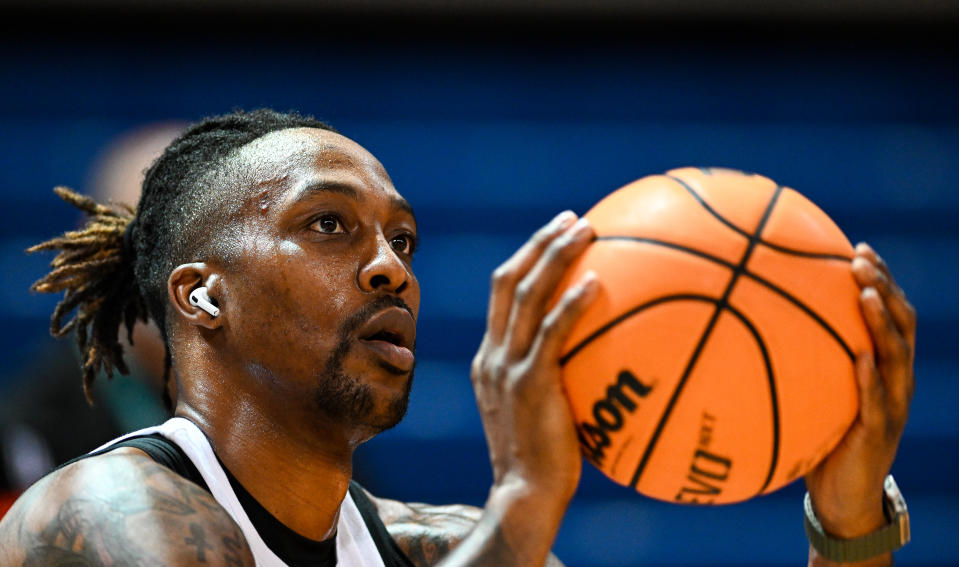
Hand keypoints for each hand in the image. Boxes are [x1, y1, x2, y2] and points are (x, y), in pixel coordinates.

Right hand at [471, 210, 598, 504]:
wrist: (524, 495)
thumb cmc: (546, 462)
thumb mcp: (545, 414)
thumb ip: (559, 381)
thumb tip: (605, 360)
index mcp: (491, 358)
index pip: (503, 294)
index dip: (529, 258)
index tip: (559, 235)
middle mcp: (492, 354)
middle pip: (507, 281)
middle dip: (539, 243)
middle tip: (574, 218)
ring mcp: (506, 367)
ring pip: (524, 294)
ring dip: (554, 255)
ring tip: (587, 229)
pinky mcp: (527, 383)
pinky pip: (550, 333)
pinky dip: (571, 303)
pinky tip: (598, 283)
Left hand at [805, 242, 915, 538]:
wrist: (842, 496)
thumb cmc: (822, 438)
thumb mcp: (812, 394)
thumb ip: (797, 362)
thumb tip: (748, 326)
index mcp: (882, 366)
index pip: (889, 314)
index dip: (880, 279)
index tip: (859, 248)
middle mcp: (894, 380)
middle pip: (900, 324)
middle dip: (884, 287)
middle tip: (861, 258)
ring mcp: (892, 406)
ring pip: (896, 356)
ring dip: (882, 322)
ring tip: (866, 292)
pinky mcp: (879, 434)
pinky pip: (877, 401)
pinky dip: (870, 378)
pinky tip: (861, 356)